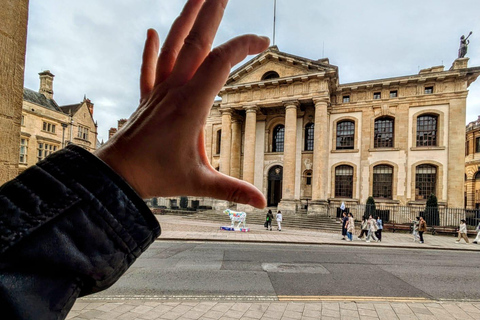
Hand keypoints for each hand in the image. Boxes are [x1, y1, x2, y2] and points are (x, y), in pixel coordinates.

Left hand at [95, 0, 268, 207]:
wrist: (115, 175)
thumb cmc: (156, 177)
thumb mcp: (199, 183)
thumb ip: (232, 190)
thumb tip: (263, 204)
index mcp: (192, 104)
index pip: (222, 62)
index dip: (244, 46)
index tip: (263, 42)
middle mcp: (175, 89)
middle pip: (197, 42)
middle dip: (213, 13)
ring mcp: (159, 91)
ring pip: (174, 46)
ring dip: (186, 19)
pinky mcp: (147, 98)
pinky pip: (149, 67)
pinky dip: (152, 49)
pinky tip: (153, 31)